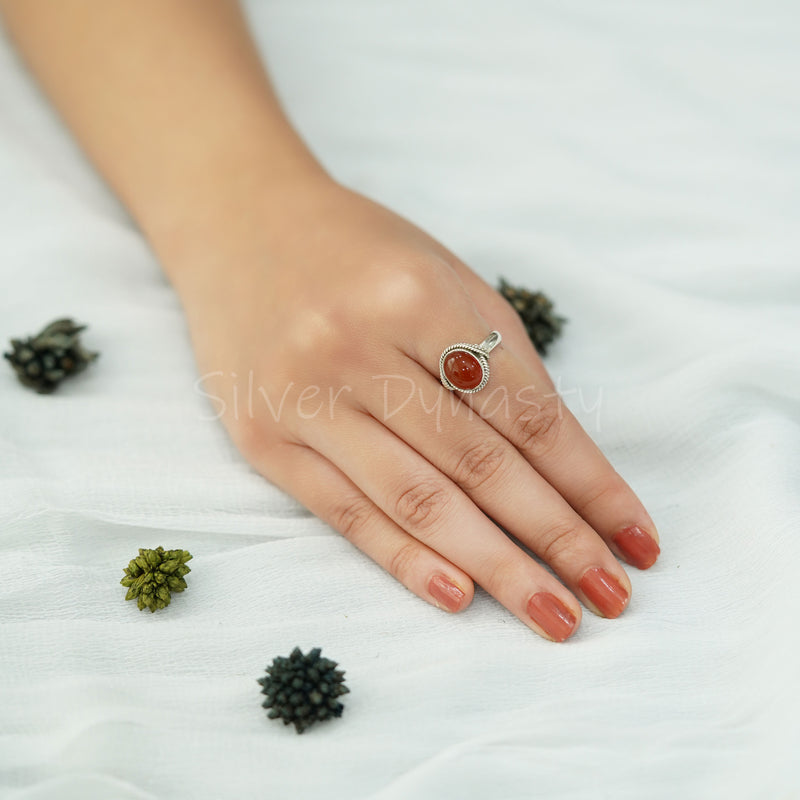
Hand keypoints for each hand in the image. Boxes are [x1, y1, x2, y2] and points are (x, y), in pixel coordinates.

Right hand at [171, 177, 660, 641]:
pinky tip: (460, 598)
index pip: (526, 413)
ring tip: (554, 615)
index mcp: (418, 300)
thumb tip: (561, 468)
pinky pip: (346, 513)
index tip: (637, 537)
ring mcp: (304, 399)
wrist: (241, 226)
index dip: (589, 483)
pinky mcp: (263, 440)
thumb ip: (497, 364)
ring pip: (418, 500)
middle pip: (480, 465)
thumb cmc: (359, 253)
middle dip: (557, 538)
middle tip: (612, 597)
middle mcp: (358, 350)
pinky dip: (406, 560)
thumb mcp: (445, 280)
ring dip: (496, 567)